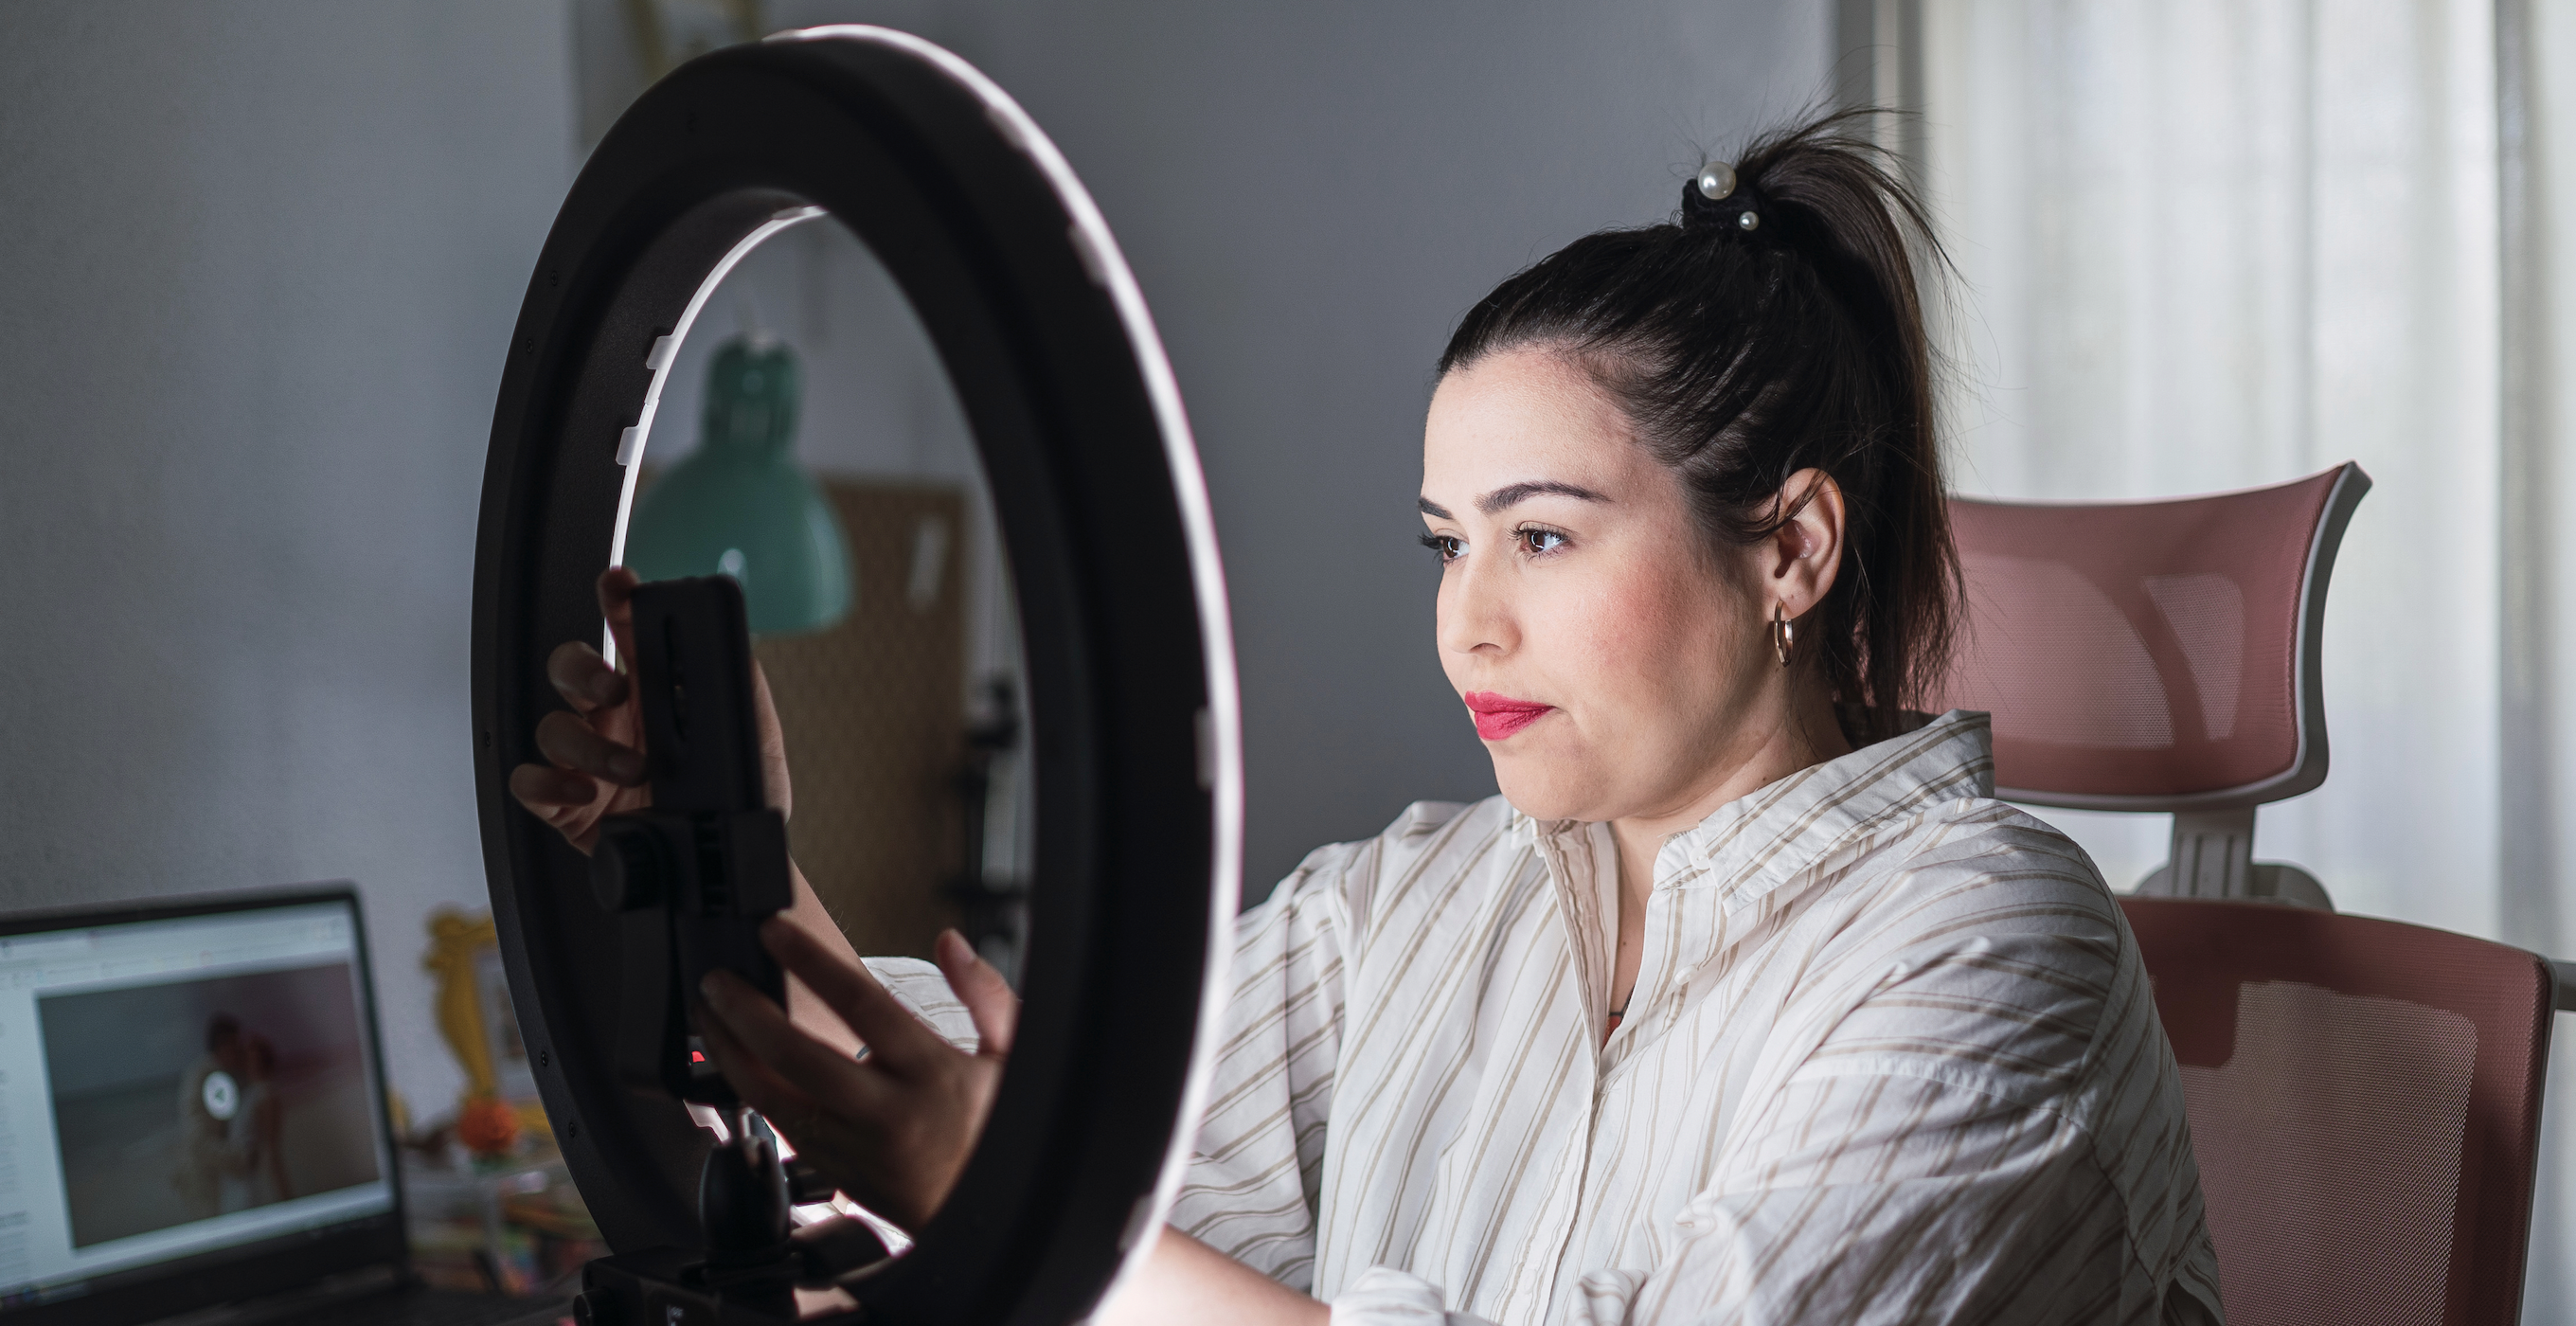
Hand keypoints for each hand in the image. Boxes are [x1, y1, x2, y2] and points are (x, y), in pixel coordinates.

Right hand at [507, 566, 793, 850]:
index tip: (618, 583)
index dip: (616, 602)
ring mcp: (584, 759)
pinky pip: (529, 782)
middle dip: (583, 669)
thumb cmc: (735, 801)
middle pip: (569, 668)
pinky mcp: (565, 804)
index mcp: (653, 692)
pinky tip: (582, 792)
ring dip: (588, 744)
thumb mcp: (753, 741)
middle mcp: (611, 718)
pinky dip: (547, 783)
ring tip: (631, 768)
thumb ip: (743, 690)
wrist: (722, 867)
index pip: (626, 633)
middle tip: (615, 687)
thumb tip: (734, 647)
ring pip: (552, 726)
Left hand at [697, 919, 1016, 1231]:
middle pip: (797, 1055)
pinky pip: (779, 1128)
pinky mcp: (835, 1172)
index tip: (776, 932)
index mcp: (932, 1074)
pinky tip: (738, 1062)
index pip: (860, 1005)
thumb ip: (984, 993)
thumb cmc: (999, 1131)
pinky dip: (750, 1091)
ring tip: (711, 1016)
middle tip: (719, 980)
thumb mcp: (1014, 1056)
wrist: (991, 1216)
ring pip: (772, 1097)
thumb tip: (950, 943)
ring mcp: (855, 1148)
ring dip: (732, 1052)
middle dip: (747, 1011)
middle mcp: (888, 1113)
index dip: (811, 963)